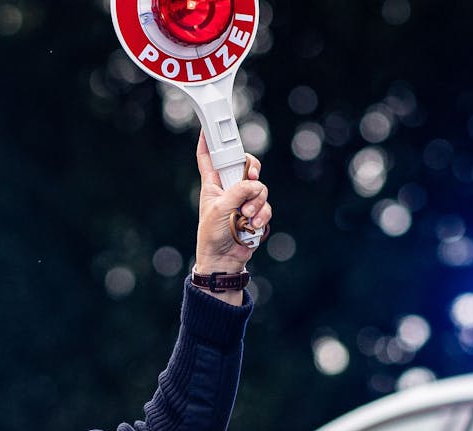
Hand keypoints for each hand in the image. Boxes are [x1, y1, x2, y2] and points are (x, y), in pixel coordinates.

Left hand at [192, 135, 270, 276]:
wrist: (223, 260)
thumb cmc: (213, 235)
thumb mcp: (220, 209)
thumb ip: (237, 191)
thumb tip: (254, 184)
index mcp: (213, 183)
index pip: (208, 158)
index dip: (207, 142)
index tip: (207, 128)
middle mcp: (229, 188)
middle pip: (244, 165)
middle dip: (251, 169)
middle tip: (251, 175)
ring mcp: (244, 200)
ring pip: (260, 187)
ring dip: (256, 201)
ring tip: (246, 216)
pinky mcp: (255, 213)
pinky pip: (266, 206)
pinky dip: (261, 215)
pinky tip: (252, 225)